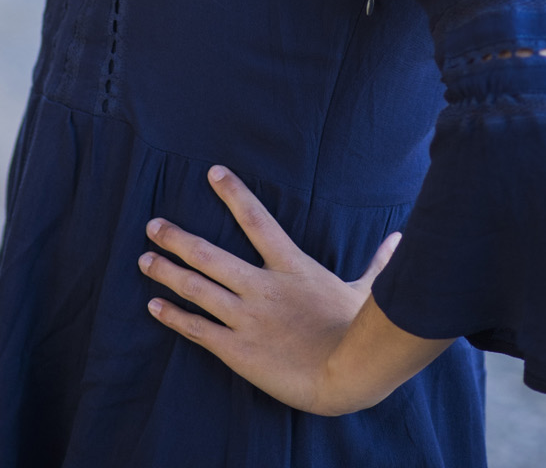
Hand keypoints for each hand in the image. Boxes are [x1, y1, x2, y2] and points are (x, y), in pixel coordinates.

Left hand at [139, 165, 444, 414]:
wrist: (346, 374)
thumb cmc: (356, 332)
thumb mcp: (365, 292)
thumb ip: (378, 263)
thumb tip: (402, 240)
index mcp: (290, 266)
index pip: (256, 219)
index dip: (233, 193)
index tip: (212, 172)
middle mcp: (262, 287)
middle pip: (210, 254)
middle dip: (177, 238)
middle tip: (152, 224)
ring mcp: (247, 318)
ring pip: (197, 288)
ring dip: (167, 273)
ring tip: (143, 259)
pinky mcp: (238, 349)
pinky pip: (199, 329)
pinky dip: (174, 316)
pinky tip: (154, 306)